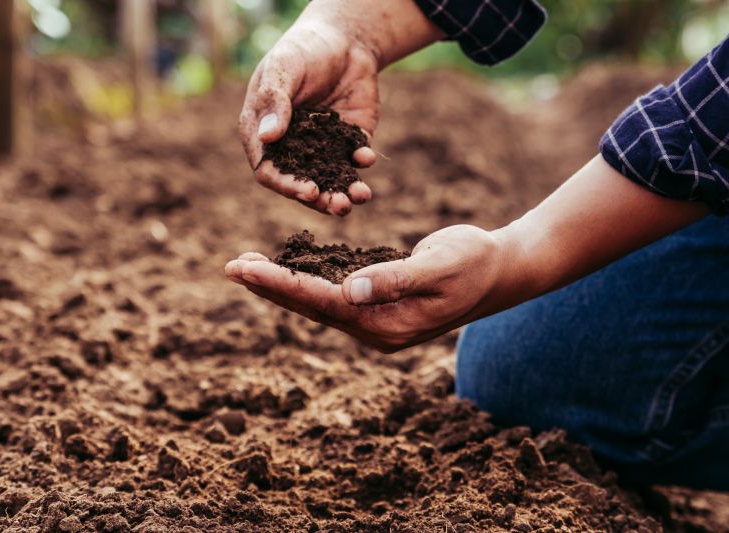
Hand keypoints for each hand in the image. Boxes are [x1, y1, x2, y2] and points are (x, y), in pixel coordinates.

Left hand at [224, 225, 504, 351]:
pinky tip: (285, 268)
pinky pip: (332, 294)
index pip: (324, 303)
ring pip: (317, 302)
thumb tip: (351, 290)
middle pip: (311, 307)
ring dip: (282, 284)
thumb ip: (396, 278)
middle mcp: (375, 328)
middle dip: (269, 287)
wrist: (498, 271)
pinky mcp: (377, 305)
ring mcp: (376, 319)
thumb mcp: (440, 265)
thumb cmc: (474, 263)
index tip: (246, 269)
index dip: (282, 284)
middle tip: (230, 267)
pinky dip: (306, 280)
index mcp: (387, 324)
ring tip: (246, 266)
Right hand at [238, 0, 443, 215]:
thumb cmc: (302, 50)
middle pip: (301, 183)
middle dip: (321, 199)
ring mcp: (321, 146)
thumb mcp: (283, 69)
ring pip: (331, 179)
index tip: (308, 192)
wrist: (343, 39)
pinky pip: (355, 159)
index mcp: (264, 133)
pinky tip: (366, 156)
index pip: (269, 170)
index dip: (287, 185)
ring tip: (360, 197)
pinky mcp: (349, 140)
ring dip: (344, 191)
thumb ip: (275, 101)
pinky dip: (361, 161)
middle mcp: (292, 147)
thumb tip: (266, 136)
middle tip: (339, 206)